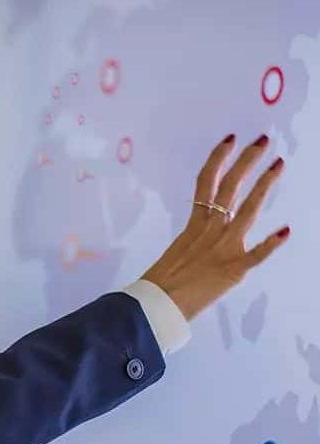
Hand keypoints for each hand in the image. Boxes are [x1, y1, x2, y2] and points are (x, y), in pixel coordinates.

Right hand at [141, 134, 288, 320]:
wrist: (157, 304)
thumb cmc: (162, 280)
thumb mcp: (178, 250)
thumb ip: (196, 238)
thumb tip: (205, 233)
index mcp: (194, 224)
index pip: (206, 182)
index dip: (218, 158)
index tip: (231, 139)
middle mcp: (210, 230)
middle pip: (229, 188)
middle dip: (246, 161)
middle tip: (262, 140)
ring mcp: (222, 248)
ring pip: (246, 211)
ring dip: (263, 186)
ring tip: (278, 164)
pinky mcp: (233, 270)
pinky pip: (255, 255)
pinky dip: (270, 243)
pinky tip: (286, 230)